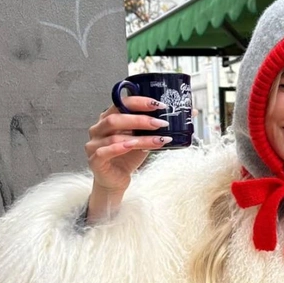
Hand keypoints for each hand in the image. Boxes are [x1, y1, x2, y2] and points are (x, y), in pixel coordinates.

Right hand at [85, 97, 169, 222]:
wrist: (116, 180)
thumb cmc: (128, 156)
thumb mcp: (144, 138)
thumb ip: (157, 126)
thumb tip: (190, 113)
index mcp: (109, 117)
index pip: (121, 103)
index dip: (140, 102)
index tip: (159, 105)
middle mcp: (98, 128)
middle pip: (116, 118)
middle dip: (141, 119)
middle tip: (161, 123)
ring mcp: (94, 144)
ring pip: (116, 137)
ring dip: (140, 138)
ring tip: (158, 140)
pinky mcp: (95, 160)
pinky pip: (105, 152)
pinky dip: (120, 148)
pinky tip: (134, 147)